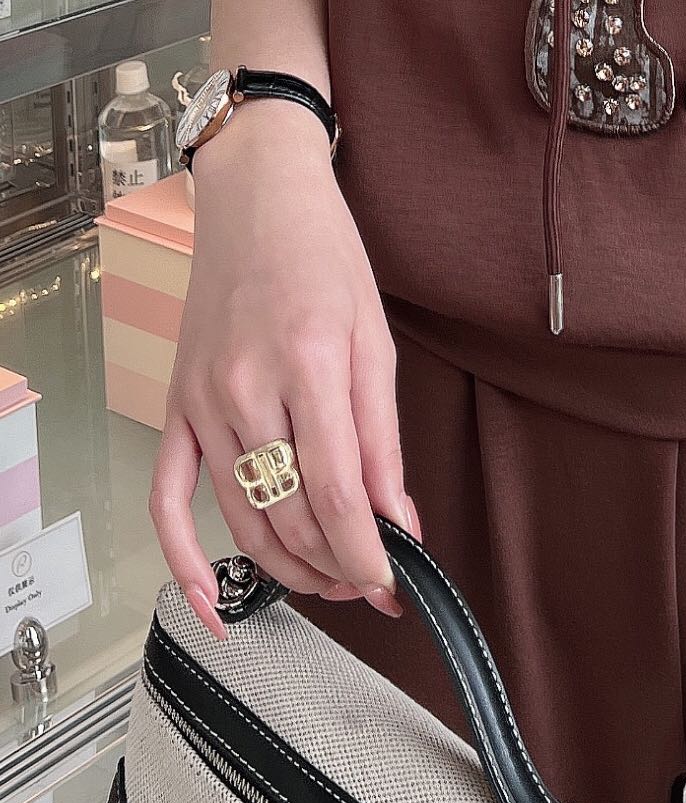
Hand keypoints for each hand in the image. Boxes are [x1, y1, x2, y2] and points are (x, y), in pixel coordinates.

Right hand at [150, 103, 419, 637]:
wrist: (258, 201)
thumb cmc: (324, 256)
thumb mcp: (374, 338)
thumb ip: (383, 437)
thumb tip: (400, 519)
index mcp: (309, 364)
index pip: (339, 492)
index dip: (370, 553)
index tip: (395, 586)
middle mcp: (248, 388)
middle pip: (292, 515)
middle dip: (339, 565)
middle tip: (373, 581)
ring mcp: (203, 401)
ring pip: (244, 518)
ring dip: (290, 566)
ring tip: (331, 580)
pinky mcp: (177, 406)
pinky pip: (167, 500)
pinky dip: (184, 560)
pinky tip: (210, 602)